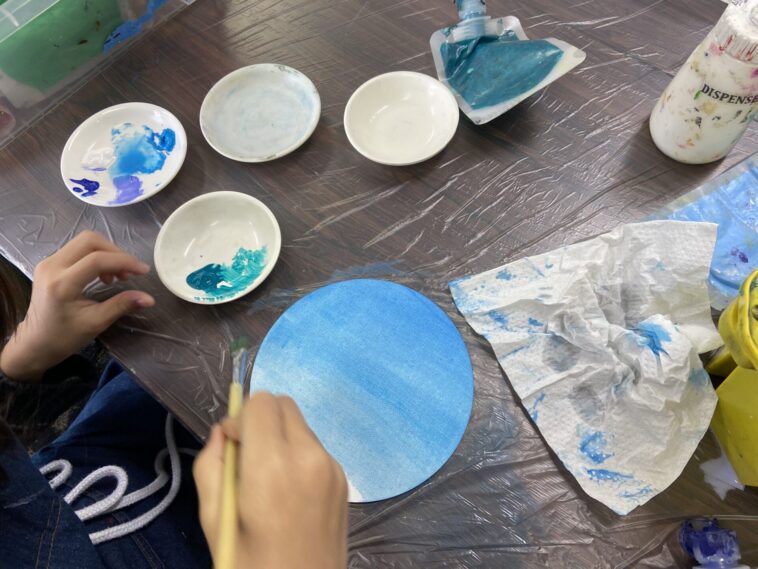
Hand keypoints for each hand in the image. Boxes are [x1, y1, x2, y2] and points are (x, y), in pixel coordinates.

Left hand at [0, 231, 154, 381]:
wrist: (34, 343)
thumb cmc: (63, 338)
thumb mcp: (96, 323)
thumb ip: (122, 305)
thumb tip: (149, 299)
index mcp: (61, 284)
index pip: (97, 260)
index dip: (124, 262)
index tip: (143, 271)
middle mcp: (52, 266)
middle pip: (90, 241)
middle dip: (116, 252)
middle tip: (129, 271)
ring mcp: (49, 262)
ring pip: (84, 242)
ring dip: (107, 253)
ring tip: (117, 275)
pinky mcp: (50, 263)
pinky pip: (78, 249)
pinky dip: (96, 256)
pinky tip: (103, 274)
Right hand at [194, 393, 347, 568]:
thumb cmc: (250, 564)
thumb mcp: (215, 520)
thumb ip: (211, 466)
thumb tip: (222, 432)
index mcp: (273, 465)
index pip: (260, 402)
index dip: (240, 419)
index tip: (232, 448)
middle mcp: (309, 456)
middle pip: (283, 404)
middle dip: (259, 421)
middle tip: (246, 458)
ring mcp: (332, 466)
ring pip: (300, 424)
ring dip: (279, 437)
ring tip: (267, 479)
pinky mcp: (343, 478)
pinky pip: (314, 447)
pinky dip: (296, 454)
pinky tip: (288, 491)